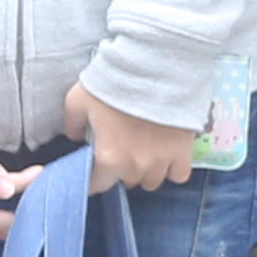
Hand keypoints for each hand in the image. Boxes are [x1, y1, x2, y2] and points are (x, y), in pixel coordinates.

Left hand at [63, 80, 203, 192]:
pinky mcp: (184, 151)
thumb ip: (73, 124)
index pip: (98, 185)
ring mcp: (162, 161)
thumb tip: (76, 137)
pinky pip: (179, 175)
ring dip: (146, 172)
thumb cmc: (114, 86)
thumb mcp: (78, 101)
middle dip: (121, 171)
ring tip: (144, 155)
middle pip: (127, 182)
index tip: (94, 170)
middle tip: (120, 153)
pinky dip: (172, 170)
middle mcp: (136, 166)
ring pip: (152, 182)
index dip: (94, 179)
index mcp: (109, 158)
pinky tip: (167, 157)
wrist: (155, 71)